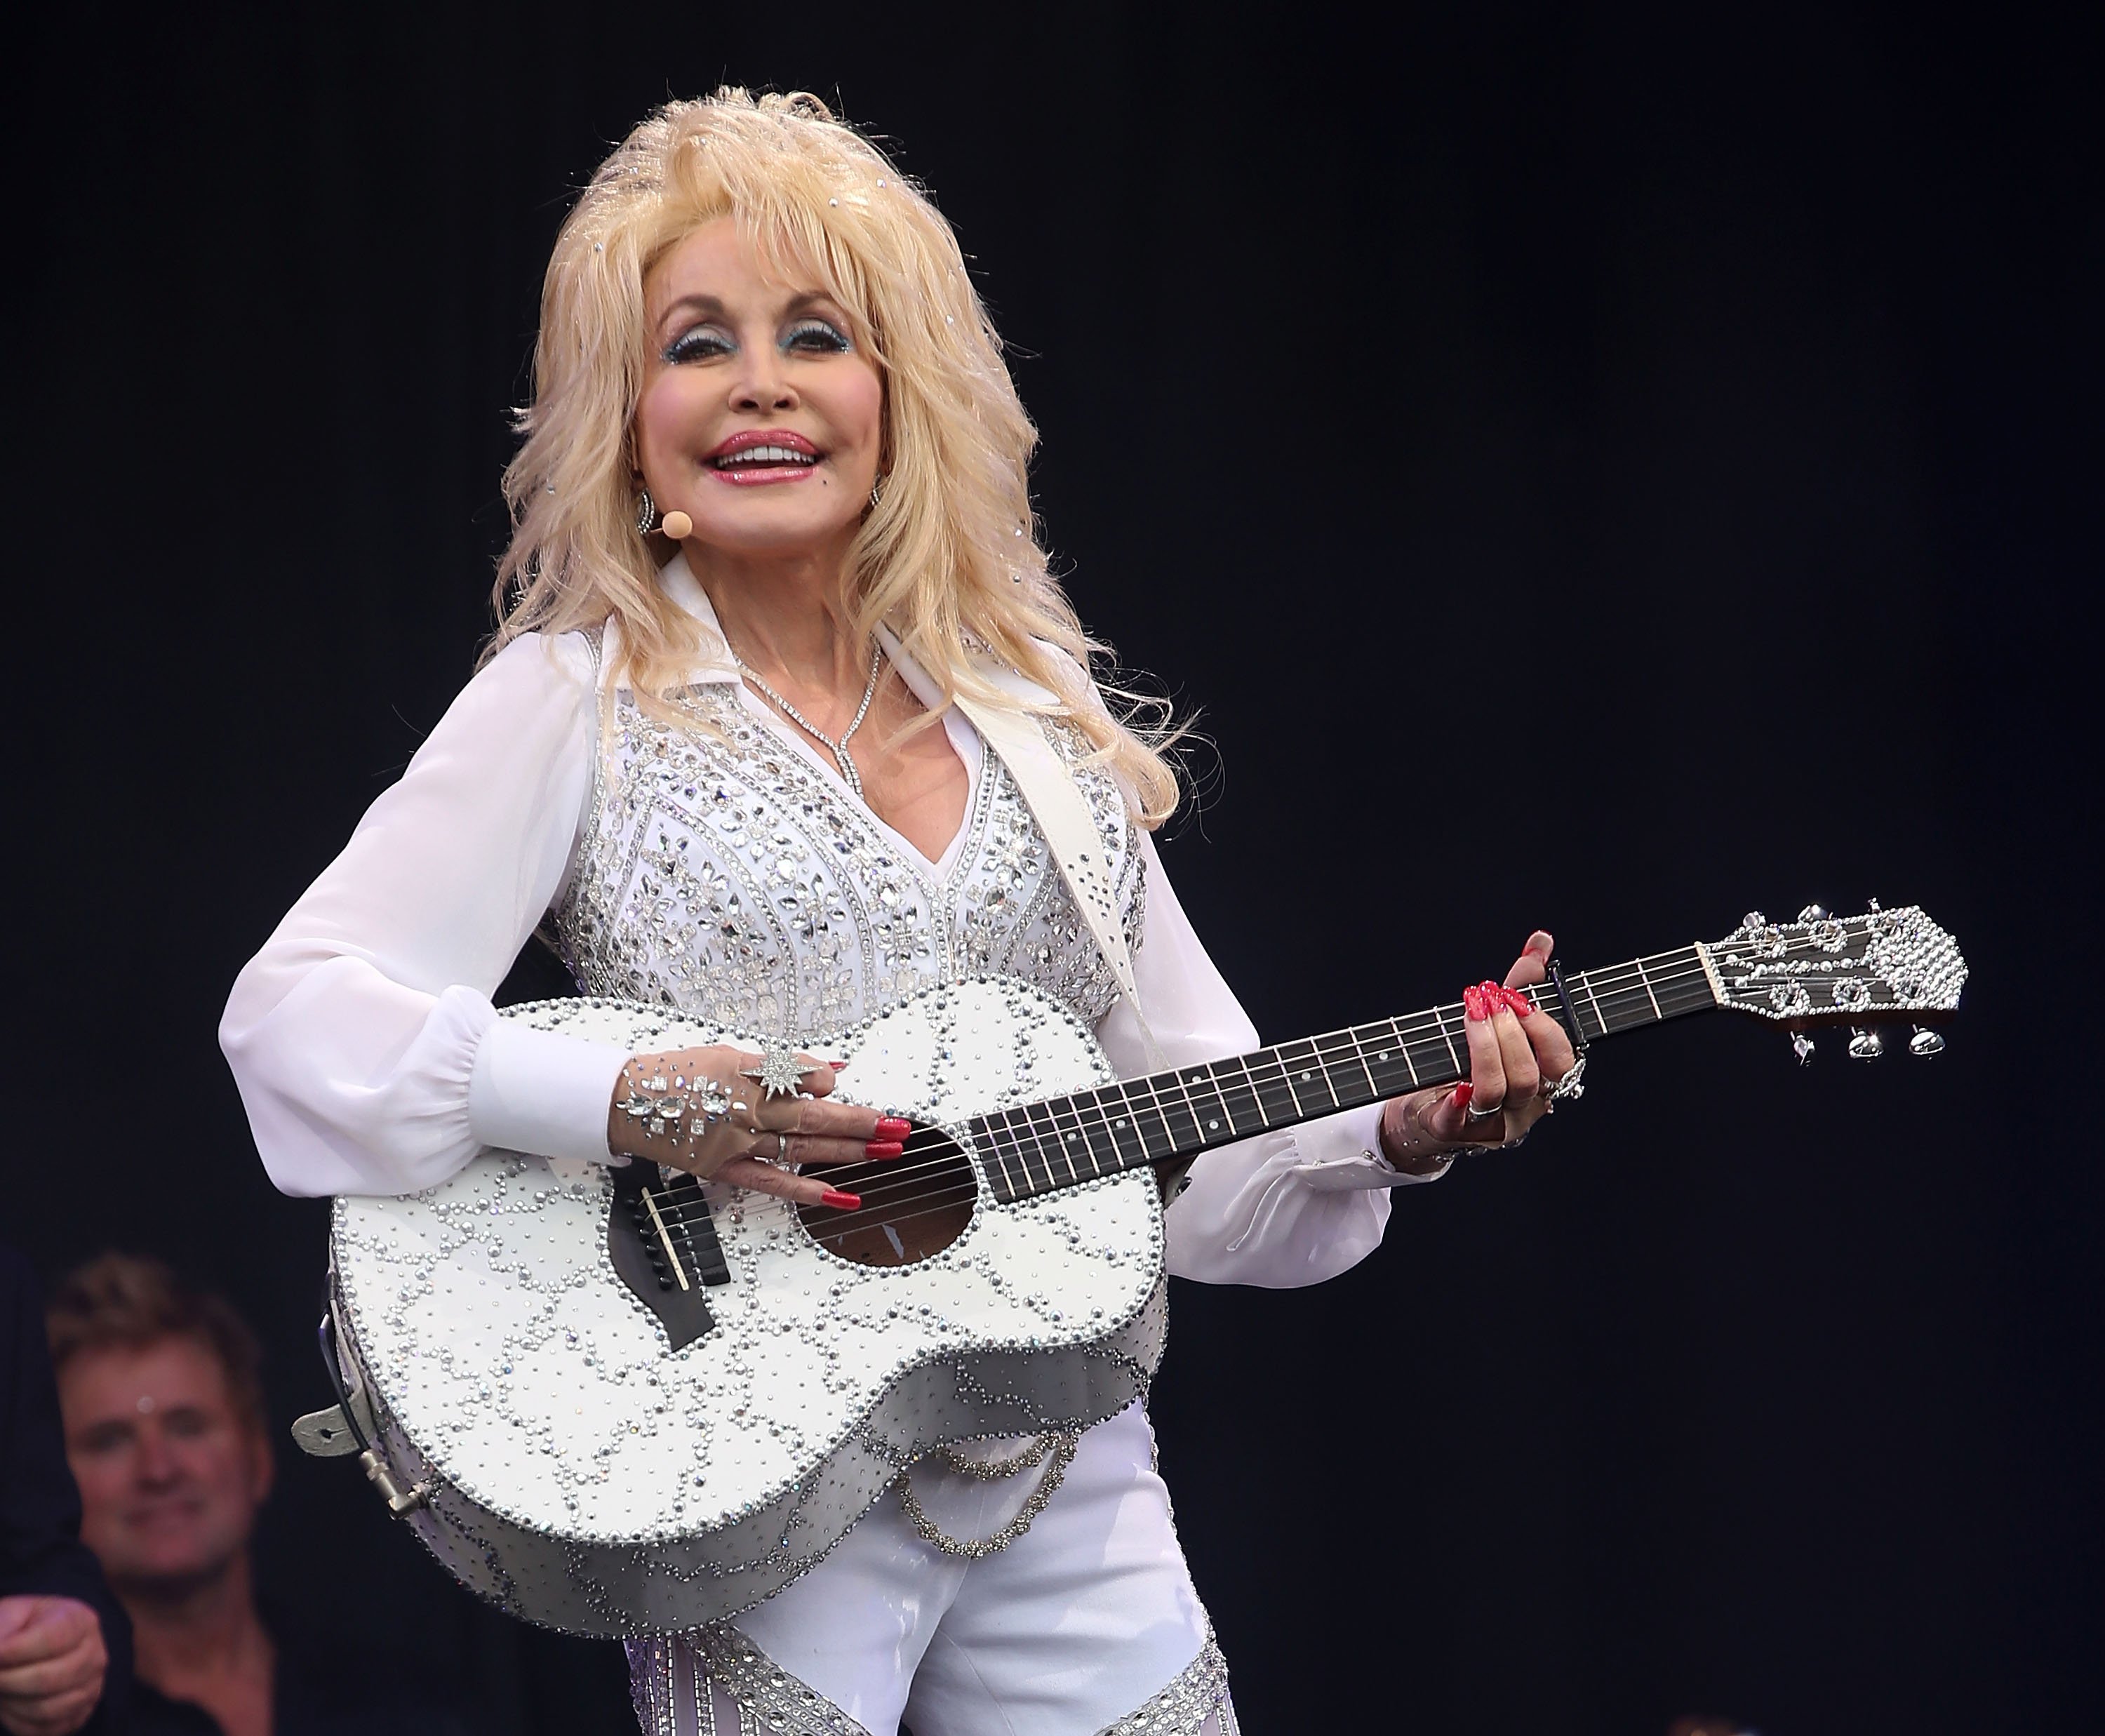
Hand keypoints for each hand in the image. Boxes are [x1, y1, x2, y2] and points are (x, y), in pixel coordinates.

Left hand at [0, 1597, 107, 1735]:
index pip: (52, 1640)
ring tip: (2, 1688)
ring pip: (46, 1709)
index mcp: (81, 1620)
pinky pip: (45, 1730)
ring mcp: (92, 1686)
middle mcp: (95, 1654)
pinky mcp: (80, 1714)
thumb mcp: (12, 1615)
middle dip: (7, 1681)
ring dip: (12, 1703)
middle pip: (48, 1679)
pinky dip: (19, 1721)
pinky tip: (11, 1703)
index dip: (14, 1651)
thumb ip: (3, 1631)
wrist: (39, 1647)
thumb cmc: (23, 1629)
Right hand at [607, 1046, 907, 1207]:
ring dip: (850, 1151)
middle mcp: (747, 1110)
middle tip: (899, 1127)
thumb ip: (783, 1066)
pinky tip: (845, 1197)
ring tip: (888, 1151)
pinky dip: (811, 1191)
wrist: (626, 1102)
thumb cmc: (677, 1072)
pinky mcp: (726, 1169)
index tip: (841, 1085)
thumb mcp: (732, 1054)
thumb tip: (834, 1071)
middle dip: (863, 1122)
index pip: (806, 1079)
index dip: (828, 1082)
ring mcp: (737, 1143)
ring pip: (804, 1148)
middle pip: (817, 1117)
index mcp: (749, 1075)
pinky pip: (775, 1184)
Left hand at [1380, 930, 1580, 1167]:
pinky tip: (1457, 1083)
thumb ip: (1521, 985)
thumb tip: (1540, 941)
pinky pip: (1458, 1118)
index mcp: (1541, 1081)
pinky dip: (1459, 1100)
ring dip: (1485, 1046)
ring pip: (1498, 1090)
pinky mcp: (1451, 1130)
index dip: (1545, 1029)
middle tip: (1488, 999)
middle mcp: (1521, 1107)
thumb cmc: (1469, 1062)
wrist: (1424, 1107)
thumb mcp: (1496, 1021)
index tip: (1519, 999)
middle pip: (1530, 1076)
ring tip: (1471, 1012)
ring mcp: (1488, 1122)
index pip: (1561, 1061)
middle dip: (1510, 1032)